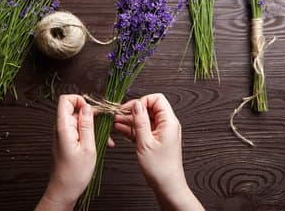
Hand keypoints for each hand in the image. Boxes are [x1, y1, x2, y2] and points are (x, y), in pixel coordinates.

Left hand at [36, 94, 96, 210]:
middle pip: (74, 109)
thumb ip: (87, 125)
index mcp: (63, 128)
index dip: (80, 100)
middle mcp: (61, 129)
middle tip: (105, 123)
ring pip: (79, 120)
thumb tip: (88, 107)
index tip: (92, 110)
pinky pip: (79, 130)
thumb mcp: (87, 147)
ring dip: (94, 125)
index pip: (65, 100)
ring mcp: (63, 135)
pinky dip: (90, 134)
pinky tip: (102, 143)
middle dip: (91, 114)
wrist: (64, 191)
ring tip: (106, 137)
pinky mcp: (67, 141)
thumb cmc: (75, 174)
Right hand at [114, 93, 203, 210]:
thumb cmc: (160, 168)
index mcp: (169, 122)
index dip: (142, 101)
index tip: (129, 109)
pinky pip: (144, 129)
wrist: (167, 186)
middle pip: (150, 108)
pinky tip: (121, 129)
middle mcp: (167, 124)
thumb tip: (136, 104)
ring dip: (130, 120)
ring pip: (145, 119)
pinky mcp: (156, 139)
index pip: (157, 99)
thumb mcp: (145, 142)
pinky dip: (133, 128)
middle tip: (118, 115)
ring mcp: (162, 132)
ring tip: (115, 122)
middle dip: (133, 110)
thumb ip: (140, 121)